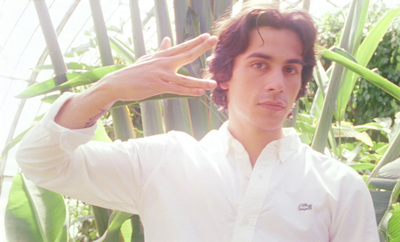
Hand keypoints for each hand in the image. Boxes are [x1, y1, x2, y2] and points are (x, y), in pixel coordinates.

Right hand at [100, 33, 217, 101]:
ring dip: (201, 82)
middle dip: (201, 47)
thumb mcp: (148, 59)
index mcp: (162, 56)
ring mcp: (161, 74)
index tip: (208, 36)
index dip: (196, 42)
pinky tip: (199, 93)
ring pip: (184, 79)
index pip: (182, 47)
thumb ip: (160, 50)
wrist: (117, 83)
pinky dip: (189, 91)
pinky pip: (176, 89)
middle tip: (214, 40)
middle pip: (186, 54)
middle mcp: (163, 62)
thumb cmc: (133, 72)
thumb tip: (167, 39)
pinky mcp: (157, 86)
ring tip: (214, 83)